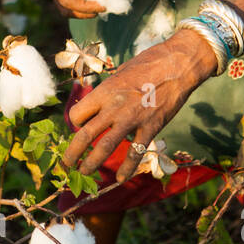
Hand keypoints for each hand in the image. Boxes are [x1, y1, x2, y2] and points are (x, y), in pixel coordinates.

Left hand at [63, 28, 217, 180]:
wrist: (177, 65)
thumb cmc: (147, 64)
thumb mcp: (119, 74)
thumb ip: (107, 93)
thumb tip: (96, 107)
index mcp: (104, 91)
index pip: (77, 115)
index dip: (75, 123)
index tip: (79, 127)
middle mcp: (114, 107)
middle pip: (85, 135)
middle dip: (72, 153)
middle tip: (66, 164)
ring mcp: (132, 119)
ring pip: (105, 148)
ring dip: (92, 164)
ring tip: (84, 174)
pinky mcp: (151, 127)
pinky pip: (135, 153)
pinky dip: (127, 168)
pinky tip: (120, 179)